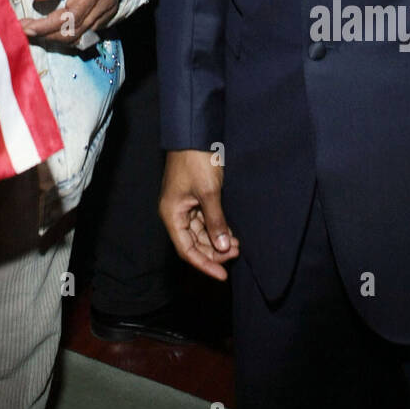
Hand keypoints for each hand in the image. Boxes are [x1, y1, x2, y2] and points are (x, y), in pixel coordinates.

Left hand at [20, 0, 127, 44]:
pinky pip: (87, 30)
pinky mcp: (107, 12)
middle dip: (48, 34)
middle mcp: (106, 1)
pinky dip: (67, 32)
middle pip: (75, 30)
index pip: (70, 16)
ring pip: (81, 35)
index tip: (25, 26)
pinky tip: (51, 27)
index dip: (47, 26)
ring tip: (34, 29)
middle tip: (25, 29)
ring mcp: (109, 8)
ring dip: (56, 36)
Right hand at [159, 149, 239, 281]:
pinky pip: (205, 220)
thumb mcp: (209, 193)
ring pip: (200, 233)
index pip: (187, 250)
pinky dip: (217, 228)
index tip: (223, 275)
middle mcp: (176, 213)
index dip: (204, 264)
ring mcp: (185, 205)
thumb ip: (216, 222)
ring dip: (218, 240)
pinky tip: (231, 232)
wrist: (194, 133)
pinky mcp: (194, 198)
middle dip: (215, 252)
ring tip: (238, 244)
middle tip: (237, 253)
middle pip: (194, 243)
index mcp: (172, 214)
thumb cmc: (196, 161)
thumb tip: (224, 247)